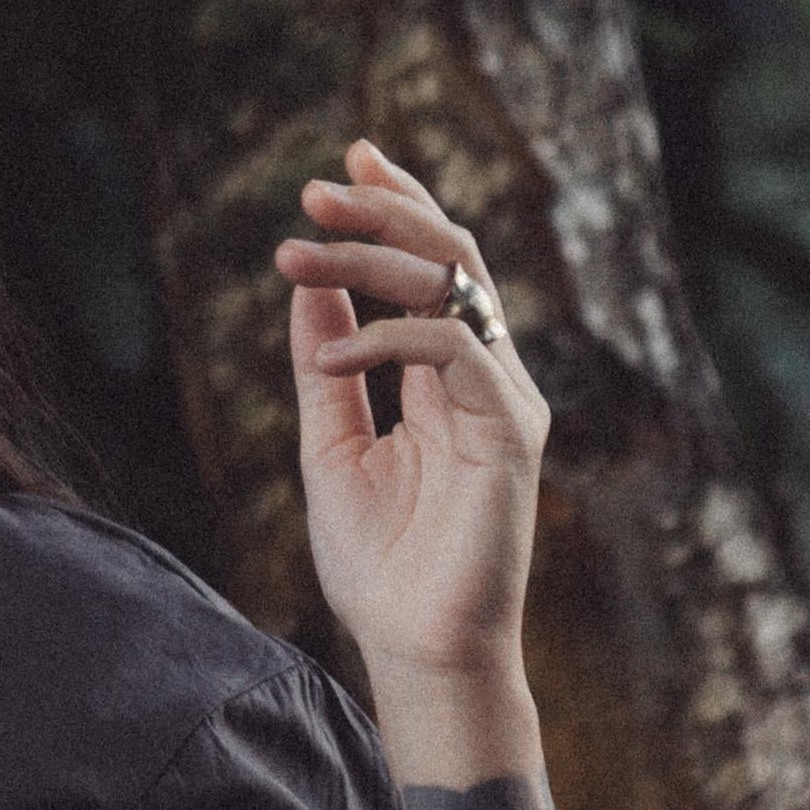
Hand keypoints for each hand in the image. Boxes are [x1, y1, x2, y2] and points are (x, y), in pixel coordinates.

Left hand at [273, 136, 544, 690]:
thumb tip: (308, 283)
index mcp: (449, 378)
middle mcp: (487, 377)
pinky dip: (386, 337)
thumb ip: (326, 364)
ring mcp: (505, 401)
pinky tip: (334, 350)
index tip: (344, 161)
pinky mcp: (511, 434)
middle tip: (316, 186)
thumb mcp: (330, 443)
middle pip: (453, 258)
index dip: (396, 207)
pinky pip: (452, 353)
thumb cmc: (380, 563)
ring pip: (455, 287)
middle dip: (386, 209)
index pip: (434, 269)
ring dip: (373, 255)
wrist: (414, 648)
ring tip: (299, 245)